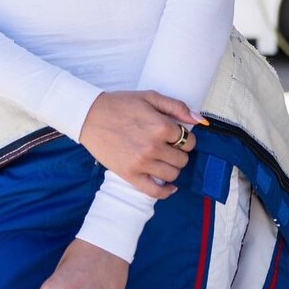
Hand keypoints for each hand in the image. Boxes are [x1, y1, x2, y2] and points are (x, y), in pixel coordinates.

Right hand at [78, 90, 203, 198]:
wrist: (89, 116)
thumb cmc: (119, 104)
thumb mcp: (149, 97)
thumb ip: (176, 107)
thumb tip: (199, 121)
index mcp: (161, 126)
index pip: (189, 141)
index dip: (185, 139)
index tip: (176, 137)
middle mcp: (153, 146)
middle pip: (182, 160)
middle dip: (178, 153)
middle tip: (167, 147)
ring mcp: (141, 163)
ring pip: (172, 174)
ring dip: (171, 168)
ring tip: (162, 160)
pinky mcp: (130, 175)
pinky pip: (155, 191)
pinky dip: (165, 192)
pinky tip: (168, 186)